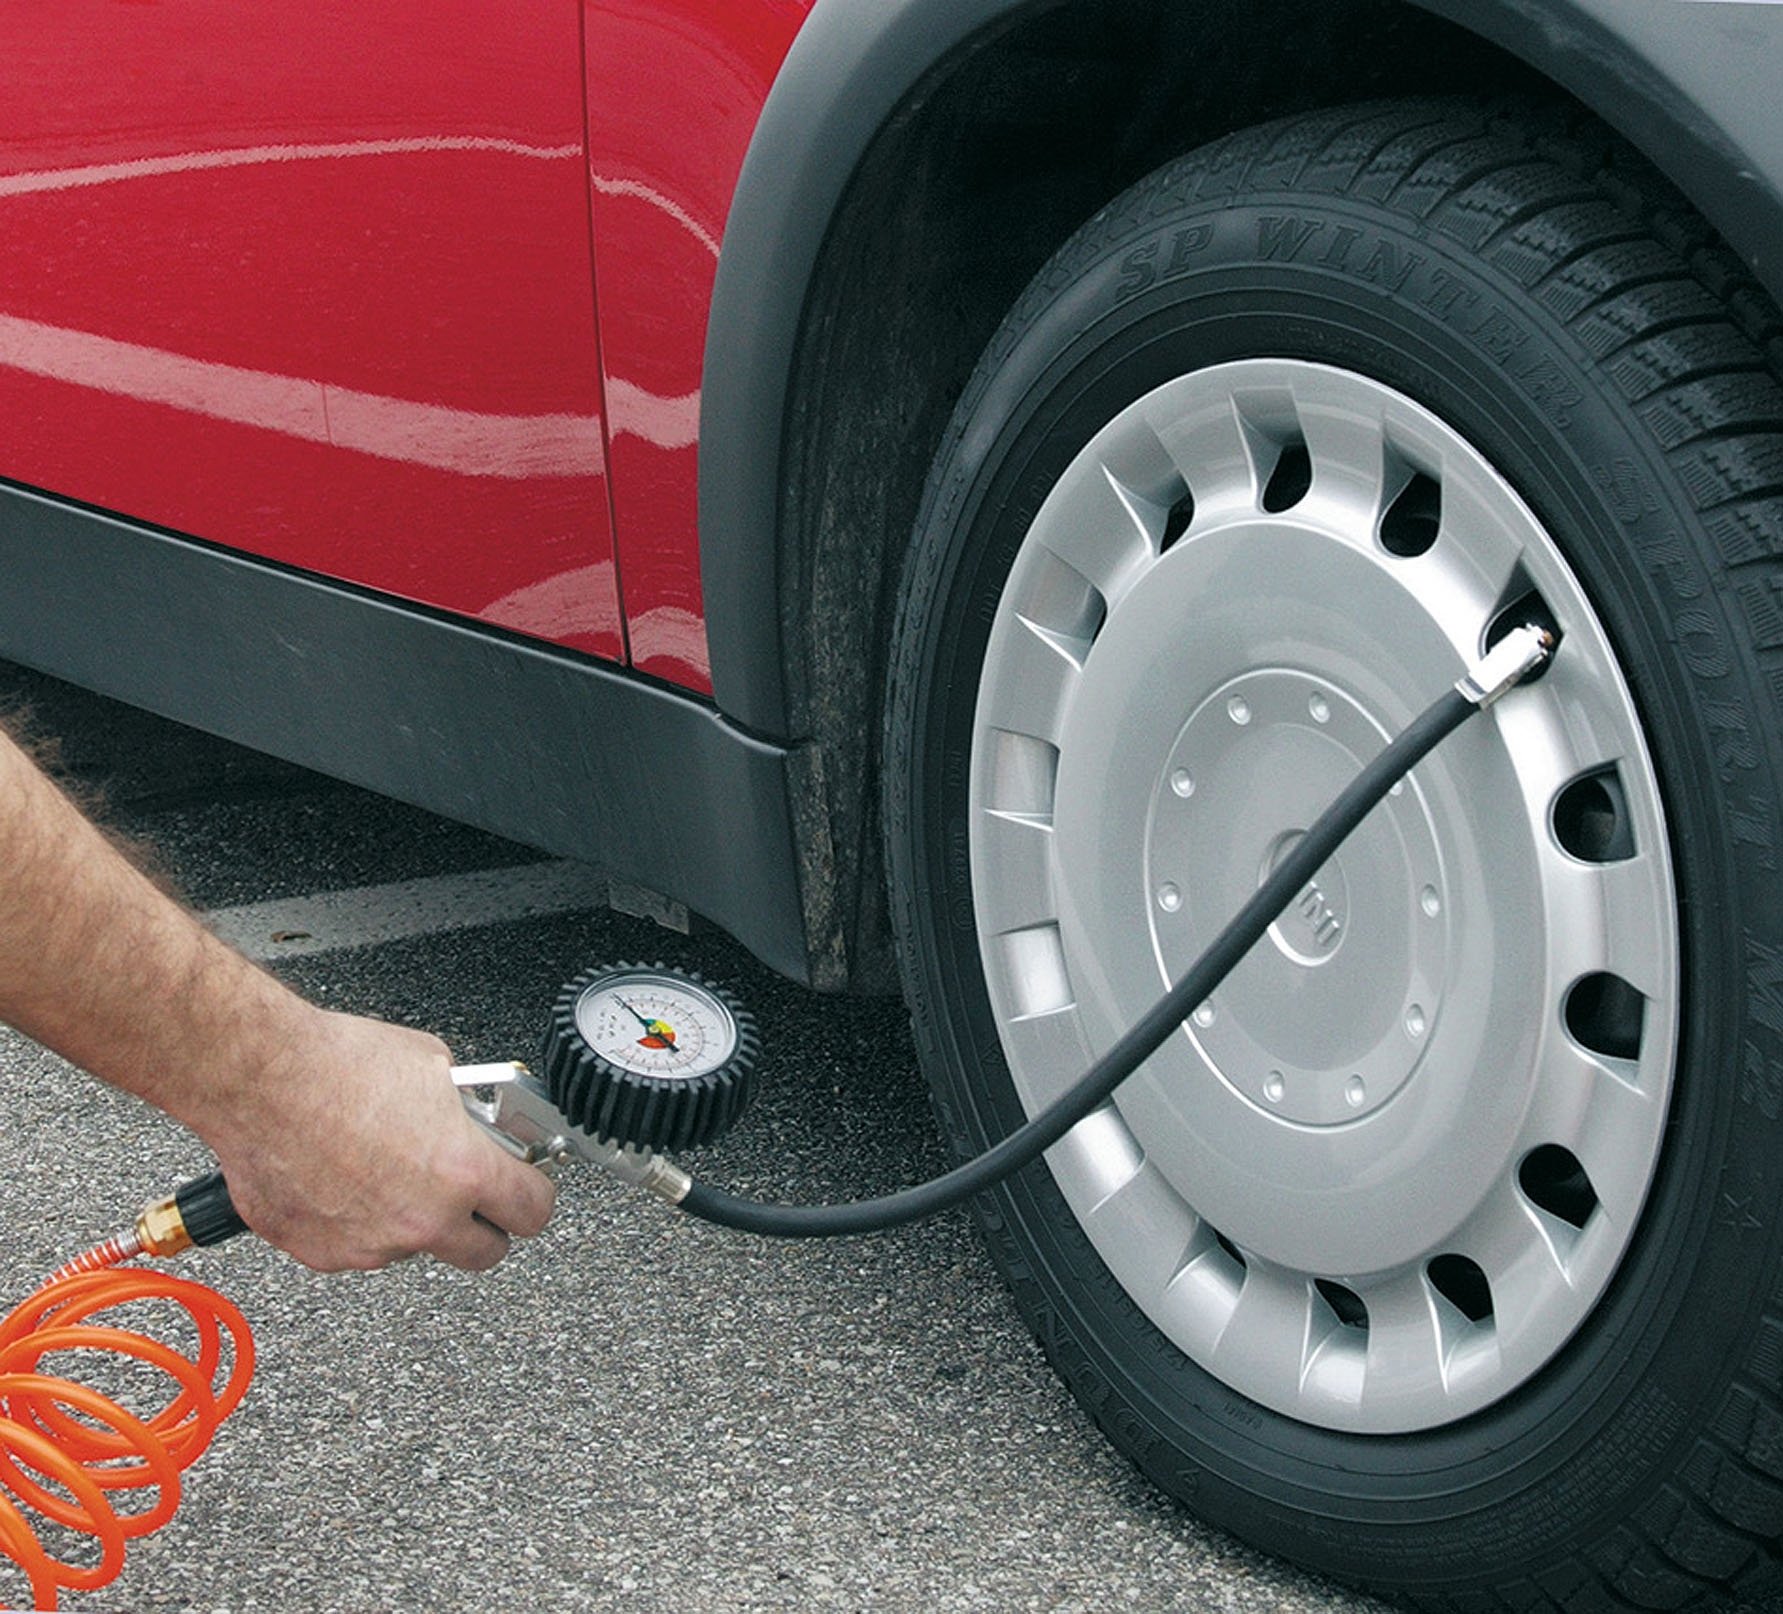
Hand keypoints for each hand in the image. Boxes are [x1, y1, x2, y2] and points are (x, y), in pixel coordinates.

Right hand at [199, 1005, 556, 1272]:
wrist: (257, 1077)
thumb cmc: (337, 1064)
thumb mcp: (435, 1067)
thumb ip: (466, 1110)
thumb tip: (476, 1121)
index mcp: (462, 1172)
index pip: (533, 1211)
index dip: (533, 1195)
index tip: (527, 1187)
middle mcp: (422, 1220)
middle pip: (485, 1253)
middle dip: (484, 1225)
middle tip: (471, 1194)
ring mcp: (371, 1245)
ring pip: (414, 1247)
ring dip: (412, 1219)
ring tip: (383, 1165)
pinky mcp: (322, 1254)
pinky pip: (358, 1247)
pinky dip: (357, 1222)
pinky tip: (341, 1177)